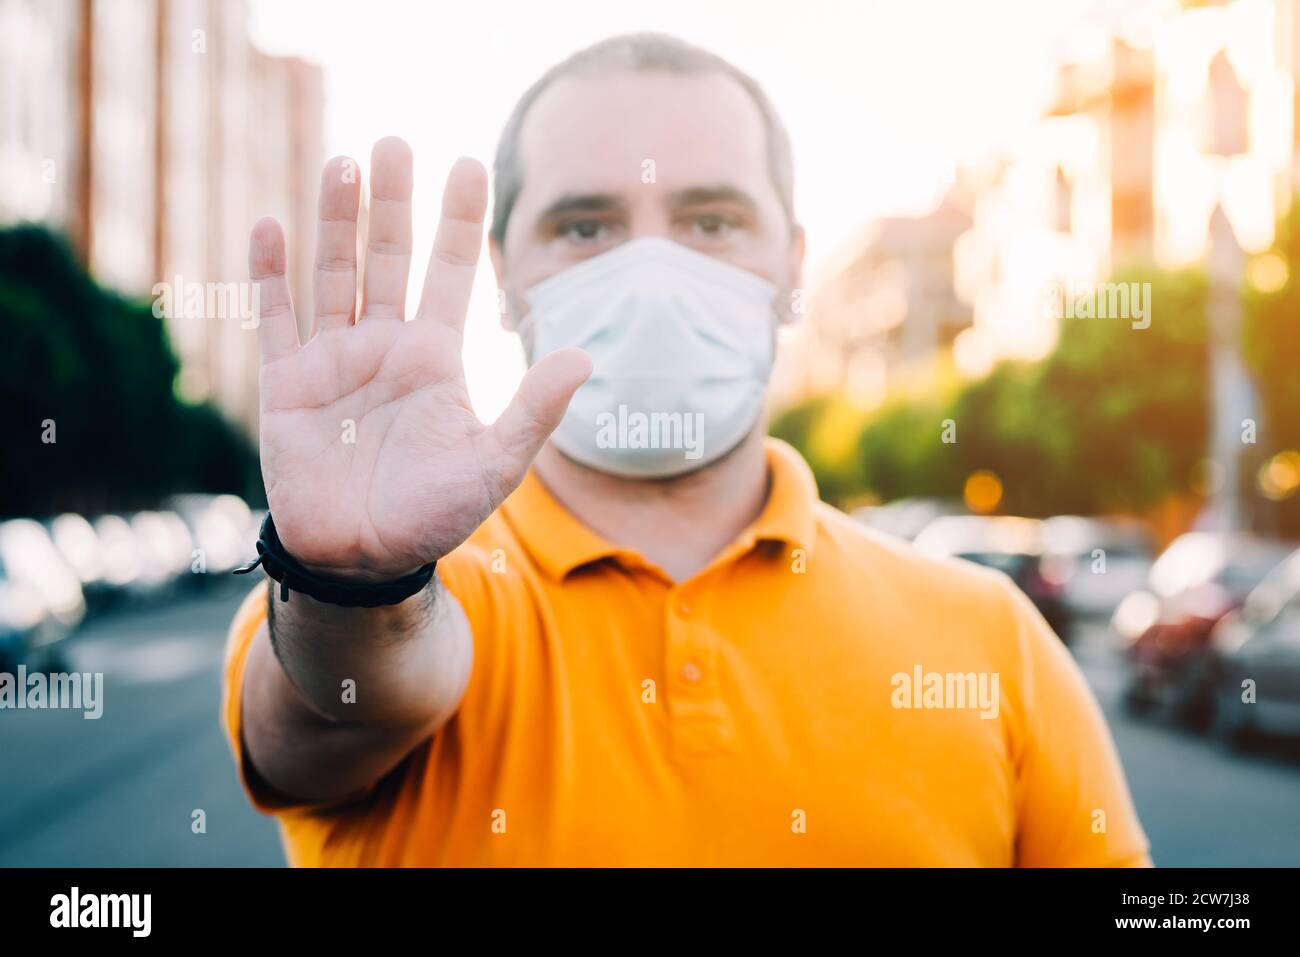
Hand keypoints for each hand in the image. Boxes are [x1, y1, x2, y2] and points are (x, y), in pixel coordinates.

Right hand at [247, 138, 589, 580]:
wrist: (364, 560)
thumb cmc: (433, 514)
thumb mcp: (495, 464)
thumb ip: (534, 411)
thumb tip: (585, 356)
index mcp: (436, 356)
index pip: (451, 271)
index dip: (459, 220)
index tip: (470, 163)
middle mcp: (385, 344)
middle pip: (388, 256)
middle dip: (393, 202)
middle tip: (396, 142)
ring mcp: (333, 359)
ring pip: (333, 272)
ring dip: (336, 220)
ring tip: (344, 164)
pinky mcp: (285, 383)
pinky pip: (275, 318)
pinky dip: (270, 274)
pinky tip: (270, 225)